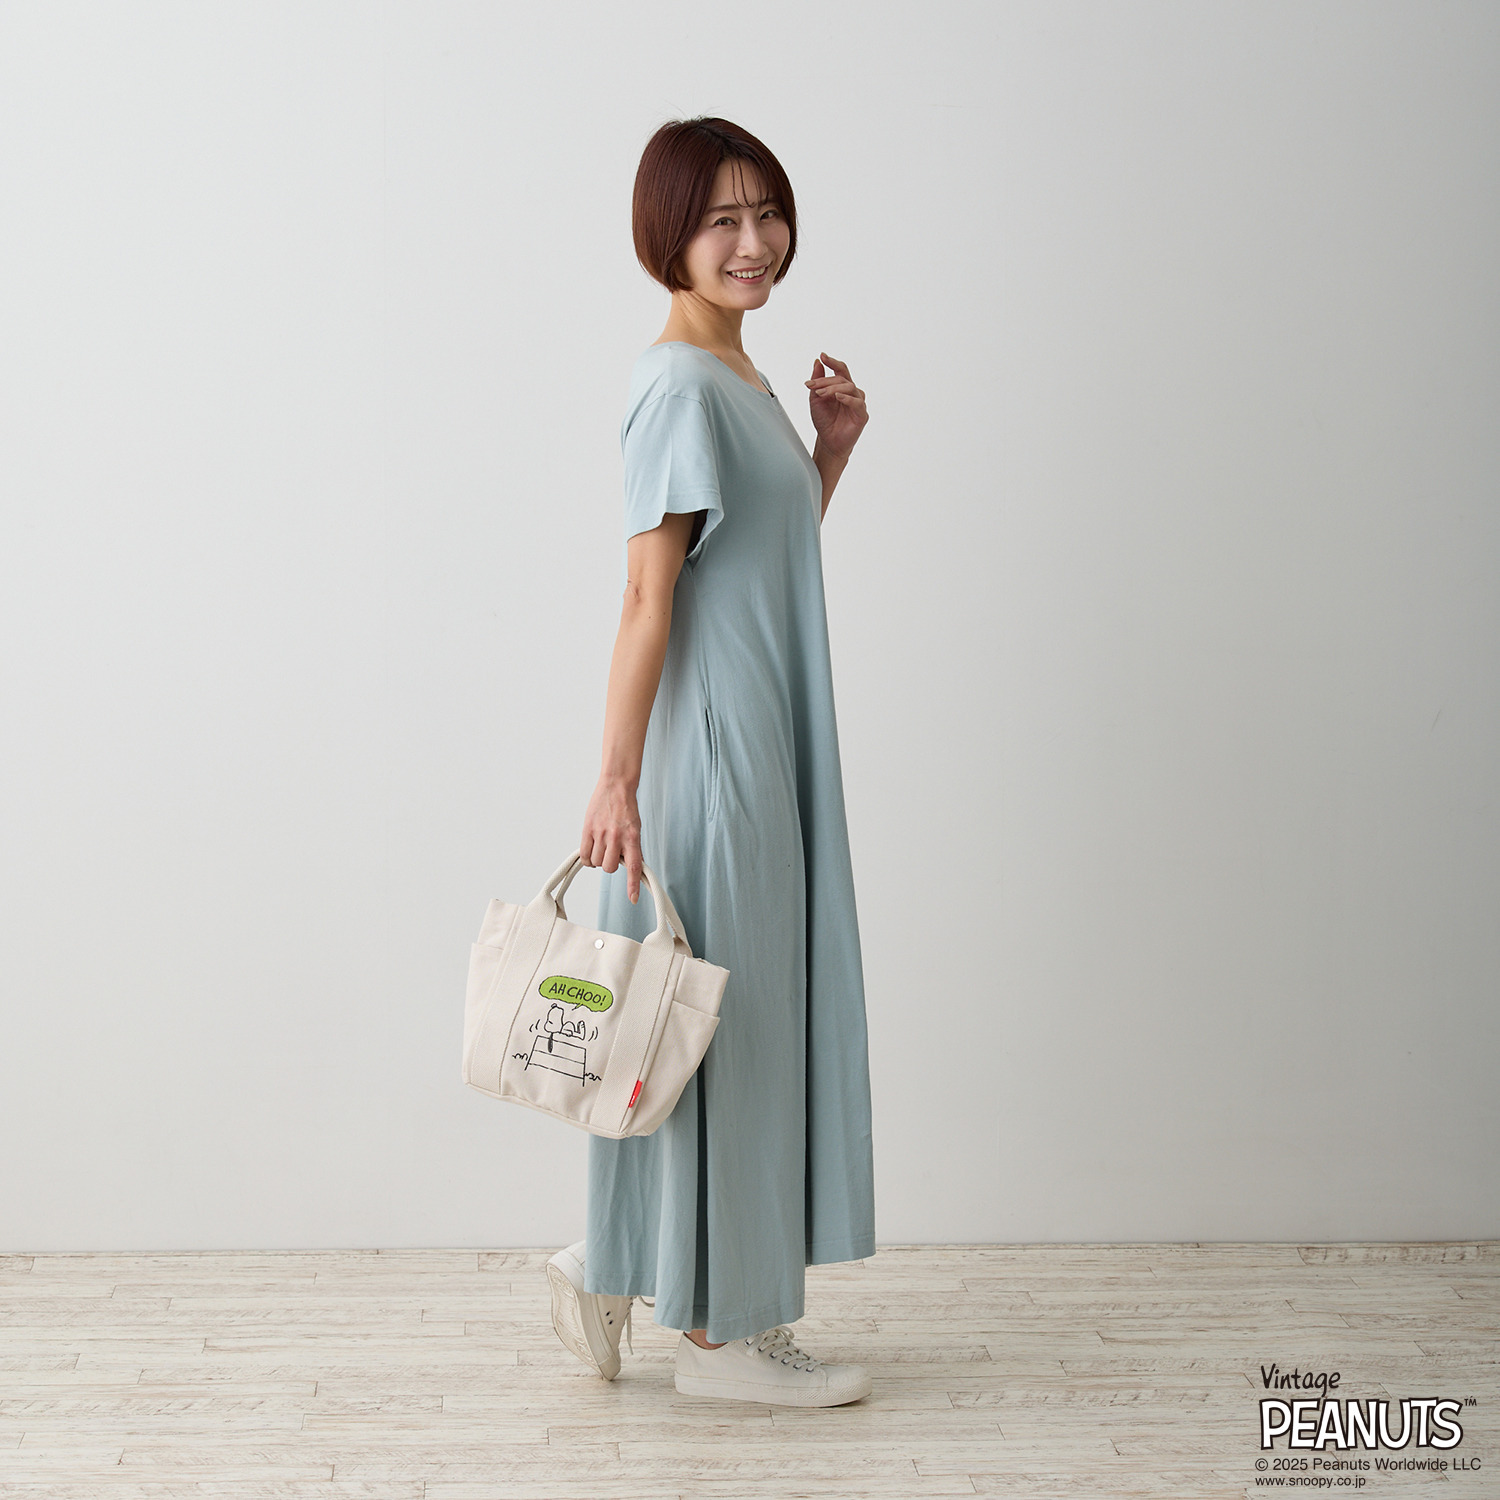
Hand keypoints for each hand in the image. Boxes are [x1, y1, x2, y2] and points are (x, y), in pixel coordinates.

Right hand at [580, 776, 643, 903]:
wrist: (616, 786)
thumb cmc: (627, 808)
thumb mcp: (636, 829)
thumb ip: (633, 848)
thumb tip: (632, 868)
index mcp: (633, 838)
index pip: (634, 867)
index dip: (633, 885)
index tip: (633, 899)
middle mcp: (617, 837)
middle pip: (609, 868)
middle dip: (610, 865)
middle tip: (612, 854)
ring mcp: (601, 834)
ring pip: (596, 863)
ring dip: (598, 860)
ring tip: (602, 847)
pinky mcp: (588, 830)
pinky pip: (584, 855)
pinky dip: (587, 858)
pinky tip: (591, 851)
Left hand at [805, 352, 867, 460]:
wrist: (827, 442)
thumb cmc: (824, 421)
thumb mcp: (815, 399)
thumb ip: (817, 381)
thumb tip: (817, 362)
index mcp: (842, 387)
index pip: (840, 370)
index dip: (832, 362)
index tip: (822, 356)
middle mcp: (852, 393)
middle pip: (842, 378)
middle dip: (825, 380)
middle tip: (812, 386)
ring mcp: (858, 403)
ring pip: (849, 387)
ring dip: (833, 388)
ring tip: (821, 393)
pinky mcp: (862, 415)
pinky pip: (857, 402)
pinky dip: (847, 398)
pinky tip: (837, 397)